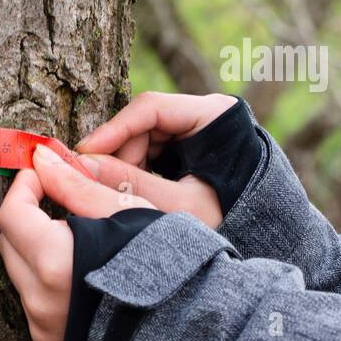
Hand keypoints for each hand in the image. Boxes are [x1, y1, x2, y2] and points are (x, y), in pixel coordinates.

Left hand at [0, 145, 154, 340]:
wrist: (194, 333)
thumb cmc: (168, 267)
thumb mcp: (126, 214)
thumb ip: (76, 186)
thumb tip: (42, 160)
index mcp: (53, 263)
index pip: (12, 215)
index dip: (25, 187)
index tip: (43, 175)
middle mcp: (40, 302)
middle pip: (10, 247)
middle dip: (27, 219)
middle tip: (57, 204)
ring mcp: (44, 332)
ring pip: (24, 280)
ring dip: (39, 257)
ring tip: (80, 247)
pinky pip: (38, 313)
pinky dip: (51, 292)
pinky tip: (84, 283)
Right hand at [74, 92, 235, 226]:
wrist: (257, 233)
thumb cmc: (229, 218)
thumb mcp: (179, 205)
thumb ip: (132, 184)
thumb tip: (84, 166)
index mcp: (214, 114)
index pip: (151, 107)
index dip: (113, 129)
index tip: (85, 152)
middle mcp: (201, 115)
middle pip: (141, 126)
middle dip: (118, 157)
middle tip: (100, 185)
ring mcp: (190, 131)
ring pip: (138, 141)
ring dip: (124, 169)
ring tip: (125, 198)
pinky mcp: (182, 148)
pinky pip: (145, 154)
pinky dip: (133, 174)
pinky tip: (133, 194)